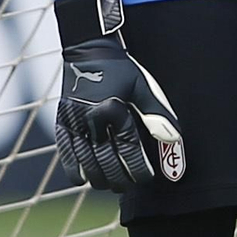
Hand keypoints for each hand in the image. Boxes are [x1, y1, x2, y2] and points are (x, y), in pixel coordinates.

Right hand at [53, 0, 183, 191]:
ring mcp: (73, 120)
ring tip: (109, 185)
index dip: (138, 168)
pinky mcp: (62, 120)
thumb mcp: (143, 87)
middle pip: (105, 159)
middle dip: (118, 178)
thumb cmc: (121, 69)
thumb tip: (174, 139)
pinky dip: (72, 168)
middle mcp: (90, 117)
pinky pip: (65, 150)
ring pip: (84, 159)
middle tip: (128, 187)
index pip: (128, 148)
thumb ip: (157, 114)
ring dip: (97, 177)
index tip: (147, 178)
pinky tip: (82, 180)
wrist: (87, 50)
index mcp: (112, 108)